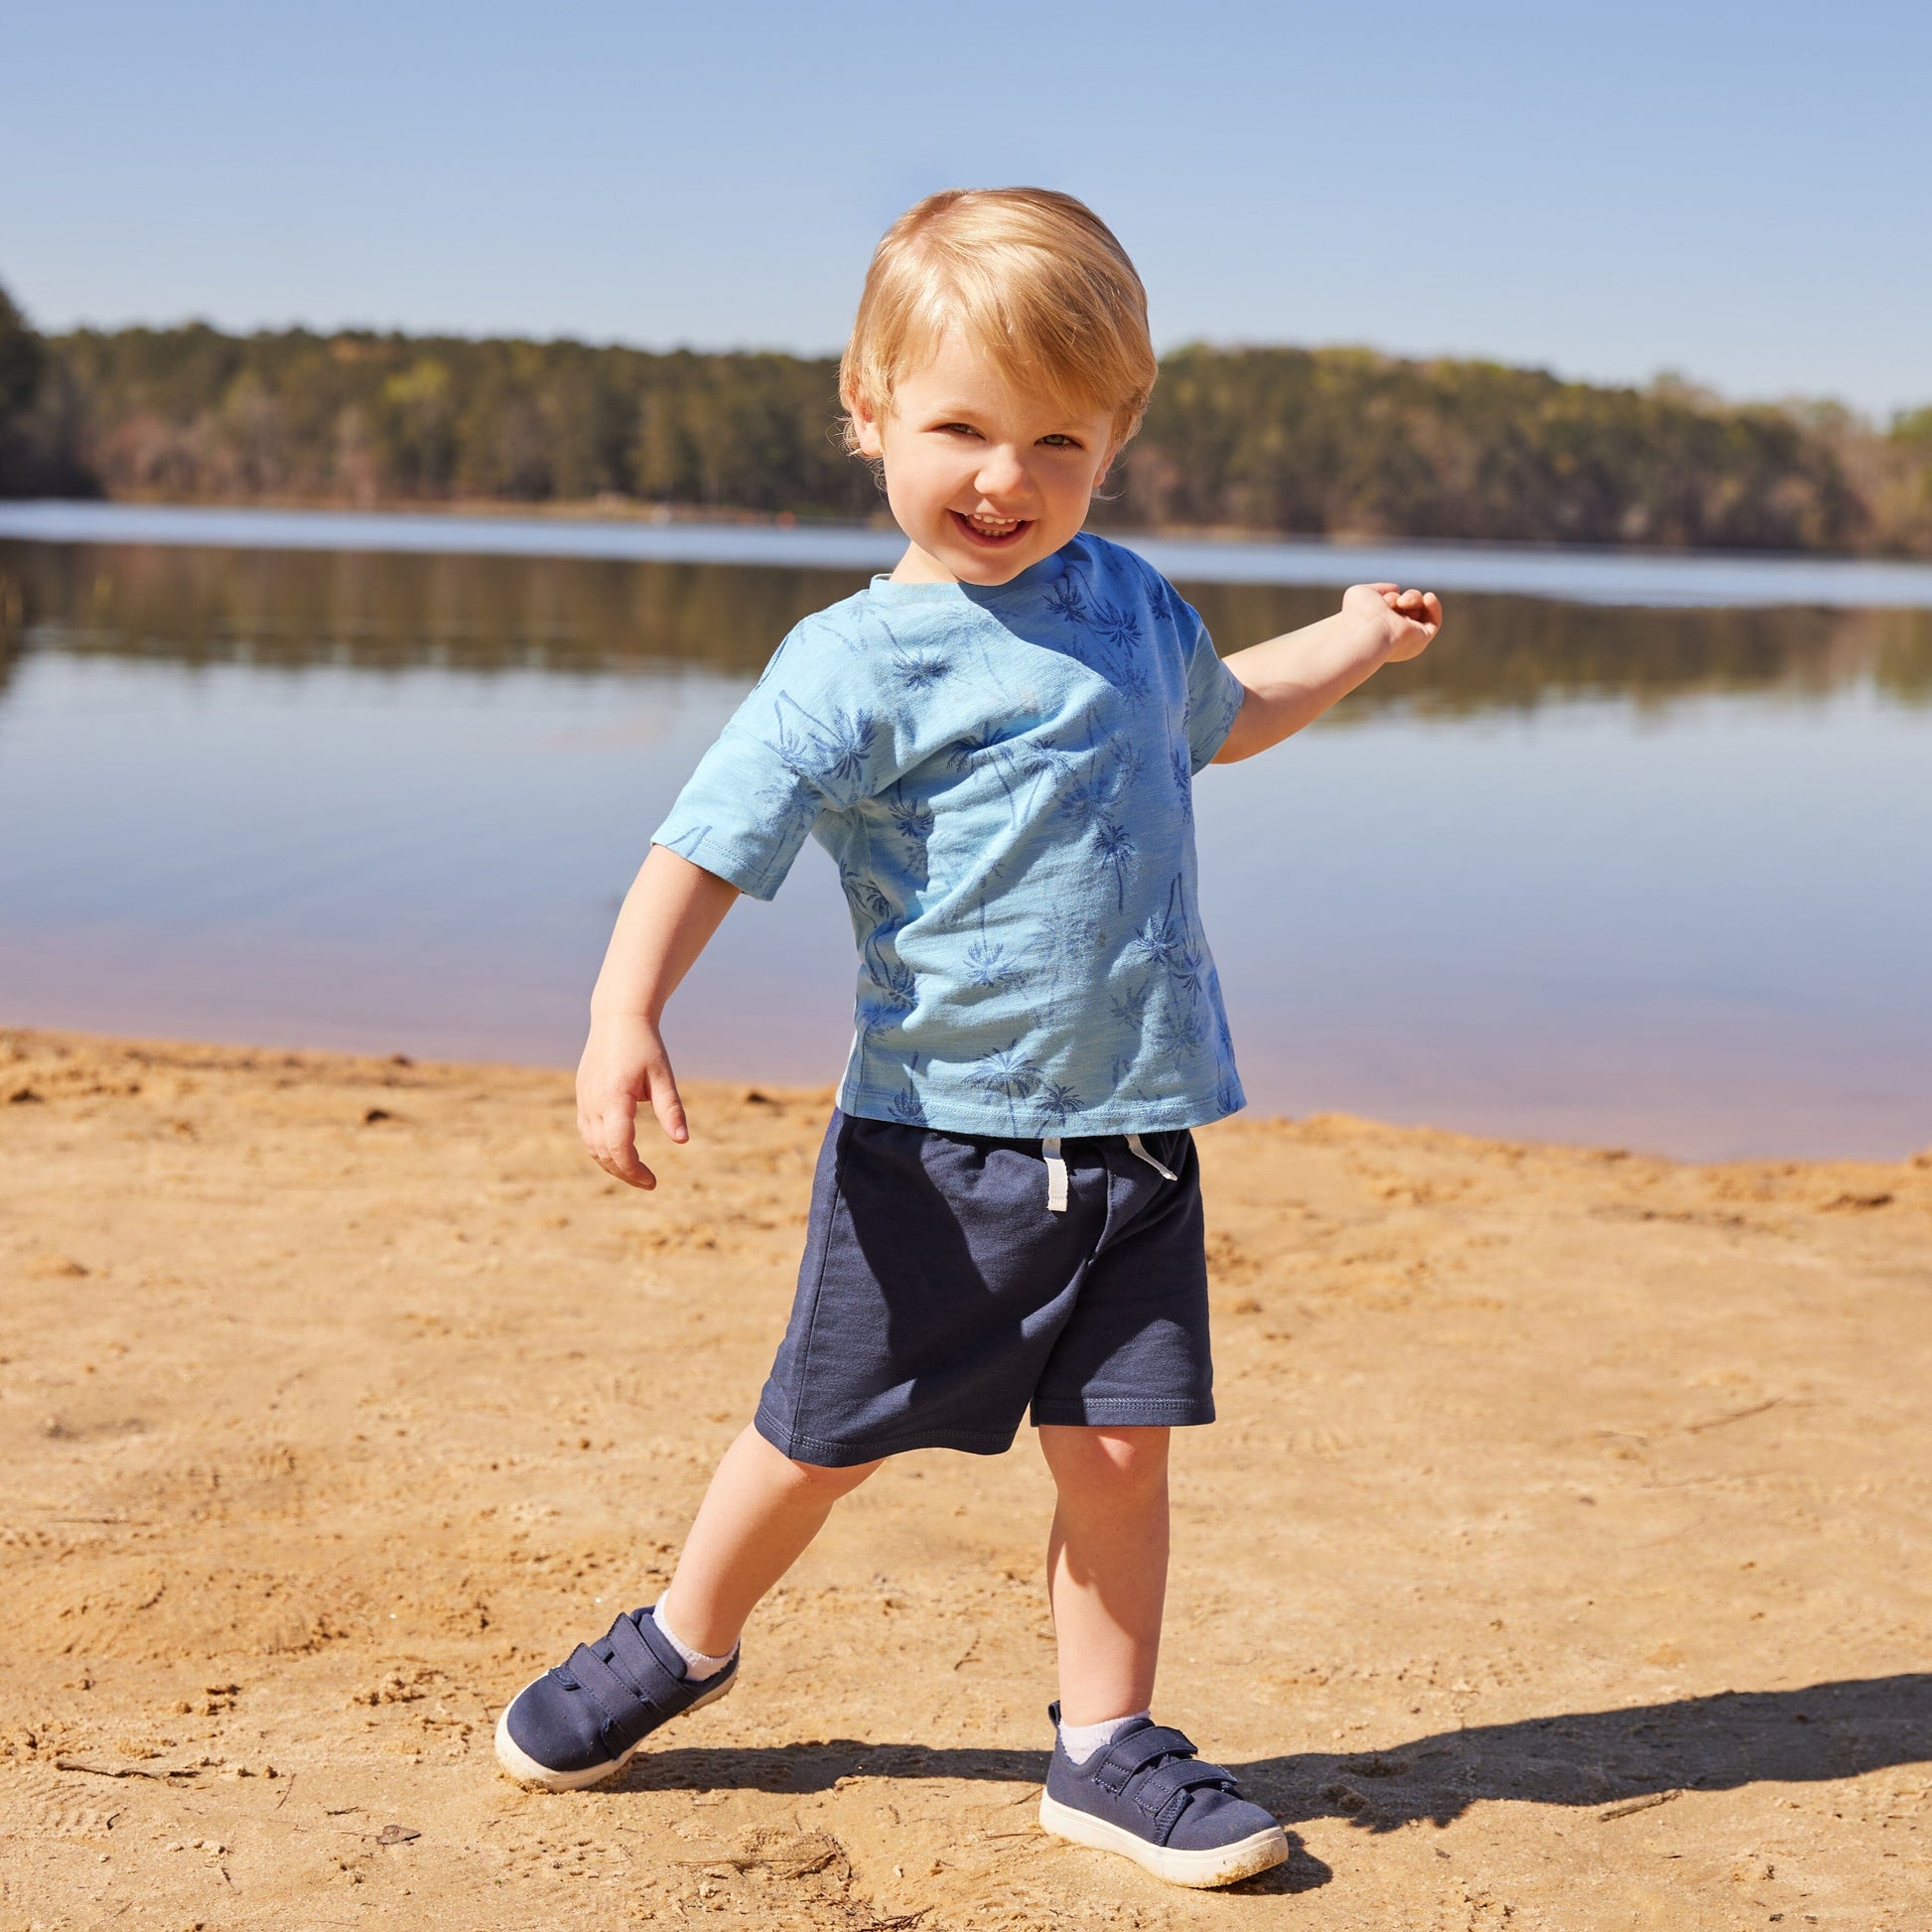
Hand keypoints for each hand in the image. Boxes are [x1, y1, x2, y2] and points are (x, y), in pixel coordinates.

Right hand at [576, 1011, 688, 1189]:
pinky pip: (587, 1134)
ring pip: (592, 1146)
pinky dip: (601, 1150)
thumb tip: (683, 1141)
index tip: (652, 1182)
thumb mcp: (663, 1076)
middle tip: (650, 1183)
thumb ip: (671, 1109)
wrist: (617, 1019)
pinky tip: (619, 1155)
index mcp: (614, 1098)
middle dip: (625, 1173)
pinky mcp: (583, 1098)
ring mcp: (584, 1101)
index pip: (618, 1146)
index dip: (633, 1170)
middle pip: (603, 1152)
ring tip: (636, 1173)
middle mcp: (593, 1103)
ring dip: (612, 1164)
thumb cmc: (645, 1046)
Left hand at [1343, 582, 1442, 662]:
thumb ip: (1378, 589)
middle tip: (1395, 601)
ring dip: (1414, 599)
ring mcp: (1407, 639)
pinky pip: (1434, 623)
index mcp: (1377, 629)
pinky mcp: (1421, 640)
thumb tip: (1396, 589)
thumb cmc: (1360, 614)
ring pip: (1419, 612)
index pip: (1391, 608)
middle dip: (1404, 598)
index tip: (1381, 599)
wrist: (1368, 632)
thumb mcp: (1363, 593)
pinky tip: (1429, 597)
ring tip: (1404, 602)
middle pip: (1407, 609)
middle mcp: (1392, 636)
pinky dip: (1434, 607)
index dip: (1389, 597)